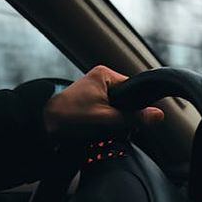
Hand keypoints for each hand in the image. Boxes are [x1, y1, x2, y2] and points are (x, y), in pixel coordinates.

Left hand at [44, 64, 163, 140]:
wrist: (43, 124)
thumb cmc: (69, 116)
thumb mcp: (105, 118)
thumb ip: (132, 117)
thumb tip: (158, 115)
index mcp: (105, 74)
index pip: (134, 88)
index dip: (136, 105)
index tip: (132, 119)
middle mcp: (101, 78)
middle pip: (127, 98)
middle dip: (124, 114)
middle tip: (114, 125)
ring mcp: (95, 90)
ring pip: (118, 106)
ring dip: (115, 119)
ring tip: (103, 126)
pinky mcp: (91, 101)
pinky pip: (109, 111)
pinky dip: (107, 121)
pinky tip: (100, 127)